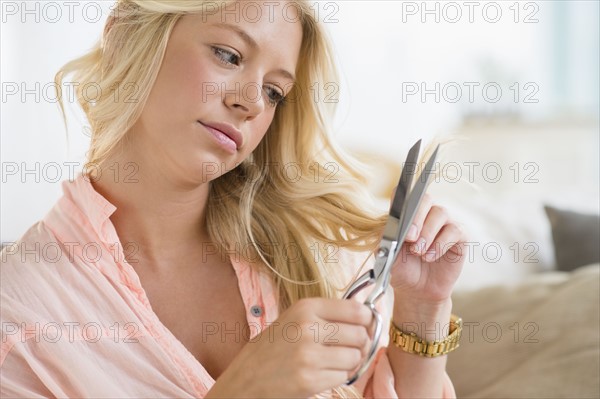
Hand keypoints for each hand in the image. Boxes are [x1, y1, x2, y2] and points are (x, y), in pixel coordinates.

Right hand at [206, 298, 372, 397]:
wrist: (244, 380)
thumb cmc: (271, 350)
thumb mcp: (294, 320)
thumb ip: (326, 316)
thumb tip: (368, 317)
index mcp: (305, 307)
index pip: (357, 310)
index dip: (367, 321)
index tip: (365, 328)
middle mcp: (307, 327)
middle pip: (360, 334)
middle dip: (360, 345)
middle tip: (348, 350)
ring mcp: (308, 354)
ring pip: (355, 357)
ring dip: (349, 364)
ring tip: (331, 364)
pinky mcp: (309, 379)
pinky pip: (344, 377)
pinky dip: (339, 378)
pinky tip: (323, 375)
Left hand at [389, 194, 466, 306]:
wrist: (417, 290)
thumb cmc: (402, 268)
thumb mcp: (388, 255)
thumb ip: (386, 239)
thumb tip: (389, 228)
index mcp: (406, 214)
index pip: (404, 195)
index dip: (401, 197)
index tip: (397, 213)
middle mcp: (426, 213)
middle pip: (425, 199)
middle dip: (417, 218)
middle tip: (410, 238)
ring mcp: (444, 222)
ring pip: (440, 213)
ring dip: (428, 233)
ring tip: (419, 252)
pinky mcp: (459, 235)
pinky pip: (454, 230)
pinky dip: (440, 244)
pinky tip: (430, 256)